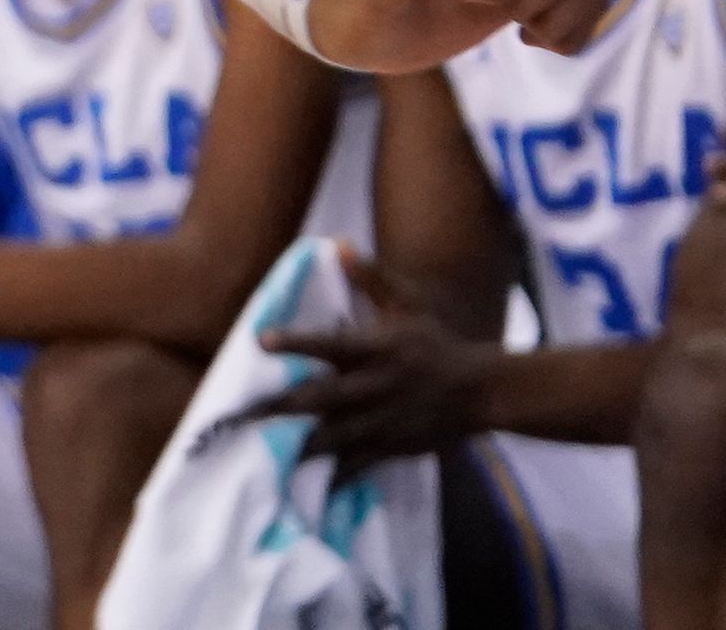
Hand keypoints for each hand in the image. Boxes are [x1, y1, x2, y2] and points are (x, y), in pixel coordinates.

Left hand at [234, 260, 493, 470]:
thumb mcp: (409, 304)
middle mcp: (377, 386)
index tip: (260, 340)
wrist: (481, 391)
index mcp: (378, 349)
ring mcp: (385, 421)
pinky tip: (305, 482)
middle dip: (284, 404)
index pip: (331, 344)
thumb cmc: (436, 342)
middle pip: (324, 396)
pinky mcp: (393, 446)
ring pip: (336, 434)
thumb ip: (372, 278)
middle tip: (243, 410)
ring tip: (263, 449)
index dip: (296, 342)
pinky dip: (333, 472)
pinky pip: (359, 463)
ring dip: (300, 442)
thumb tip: (338, 243)